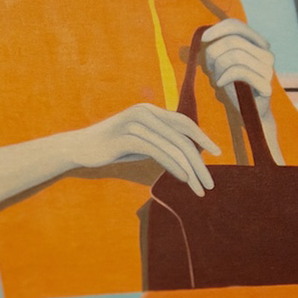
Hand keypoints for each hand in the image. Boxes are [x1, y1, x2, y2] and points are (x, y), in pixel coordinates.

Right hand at [68, 103, 220, 195]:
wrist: (80, 148)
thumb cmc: (112, 147)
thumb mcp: (140, 141)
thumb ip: (160, 141)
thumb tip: (186, 153)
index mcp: (150, 110)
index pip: (184, 122)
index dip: (202, 137)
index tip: (217, 153)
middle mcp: (145, 112)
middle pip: (182, 137)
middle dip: (199, 161)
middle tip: (209, 182)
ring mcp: (135, 123)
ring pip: (173, 146)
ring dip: (189, 169)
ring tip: (198, 187)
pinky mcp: (126, 137)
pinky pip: (158, 152)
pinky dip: (174, 166)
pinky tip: (184, 178)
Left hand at [200, 19, 274, 109]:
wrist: (250, 113)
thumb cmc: (234, 86)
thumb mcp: (225, 63)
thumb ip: (220, 47)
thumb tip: (206, 36)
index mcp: (259, 45)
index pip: (237, 26)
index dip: (218, 29)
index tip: (204, 39)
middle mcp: (267, 55)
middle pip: (233, 41)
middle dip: (214, 52)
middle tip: (209, 67)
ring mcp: (268, 70)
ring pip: (235, 55)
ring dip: (218, 66)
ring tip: (216, 77)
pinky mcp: (266, 85)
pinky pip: (239, 71)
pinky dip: (224, 76)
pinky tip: (220, 83)